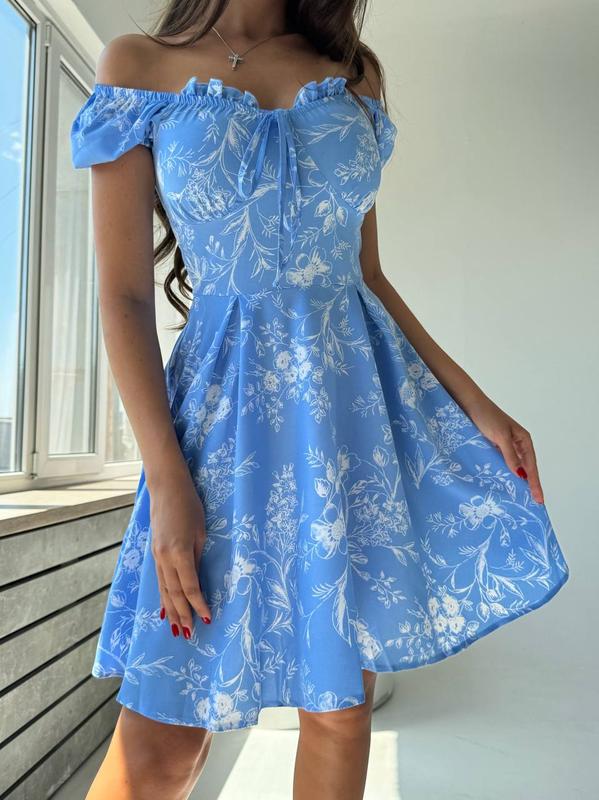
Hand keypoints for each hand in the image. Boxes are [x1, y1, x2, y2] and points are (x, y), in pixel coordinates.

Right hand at [149, 473, 211, 638]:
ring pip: (163, 589)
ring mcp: (156, 556)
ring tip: (175, 628)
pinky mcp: (154, 553)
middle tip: (188, 635)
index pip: (189, 587)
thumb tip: (195, 582)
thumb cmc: (190, 506)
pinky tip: (163, 608)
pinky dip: (162, 596)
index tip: (206, 619)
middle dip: (181, 614)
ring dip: (170, 610)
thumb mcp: (200, 532)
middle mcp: (164, 558)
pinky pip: (159, 580)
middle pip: (173, 594)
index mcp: (179, 553)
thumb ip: (196, 558)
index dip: (198, 605)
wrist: (166, 488)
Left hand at [463, 394, 544, 503]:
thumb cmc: (487, 416)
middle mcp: (517, 444)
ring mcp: (505, 446)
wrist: (469, 403)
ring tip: (521, 498)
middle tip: (534, 503)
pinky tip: (503, 483)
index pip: (532, 466)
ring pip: (515, 467)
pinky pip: (503, 463)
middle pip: (526, 468)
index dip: (535, 483)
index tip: (539, 499)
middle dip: (530, 485)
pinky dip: (505, 473)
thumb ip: (510, 455)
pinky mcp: (494, 446)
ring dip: (518, 481)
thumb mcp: (501, 436)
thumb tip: (520, 474)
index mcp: (524, 440)